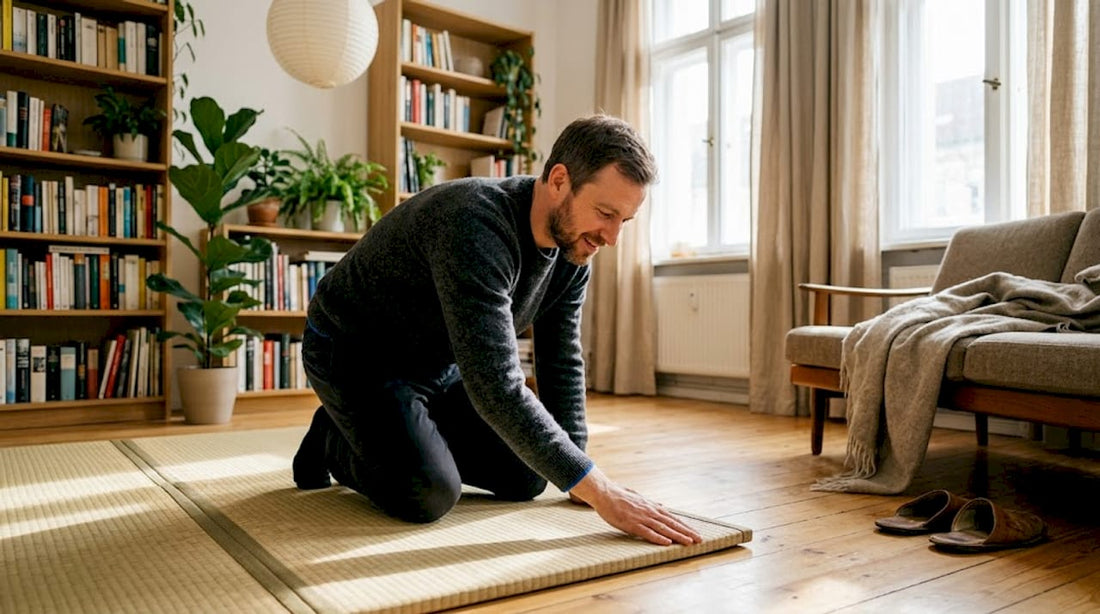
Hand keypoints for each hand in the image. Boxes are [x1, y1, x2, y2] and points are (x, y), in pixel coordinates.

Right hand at [569, 468, 701, 545]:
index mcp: (652, 507)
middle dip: (687, 532)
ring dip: (678, 536)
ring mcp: (642, 518)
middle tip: (700, 540)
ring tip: (689, 543)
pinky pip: (647, 533)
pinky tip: (667, 543)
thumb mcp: (638, 497)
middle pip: (672, 524)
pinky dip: (658, 538)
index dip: (684, 526)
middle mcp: (650, 512)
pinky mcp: (632, 524)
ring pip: (664, 529)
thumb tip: (661, 504)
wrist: (605, 493)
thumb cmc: (619, 495)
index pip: (672, 518)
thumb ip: (650, 503)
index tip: (695, 533)